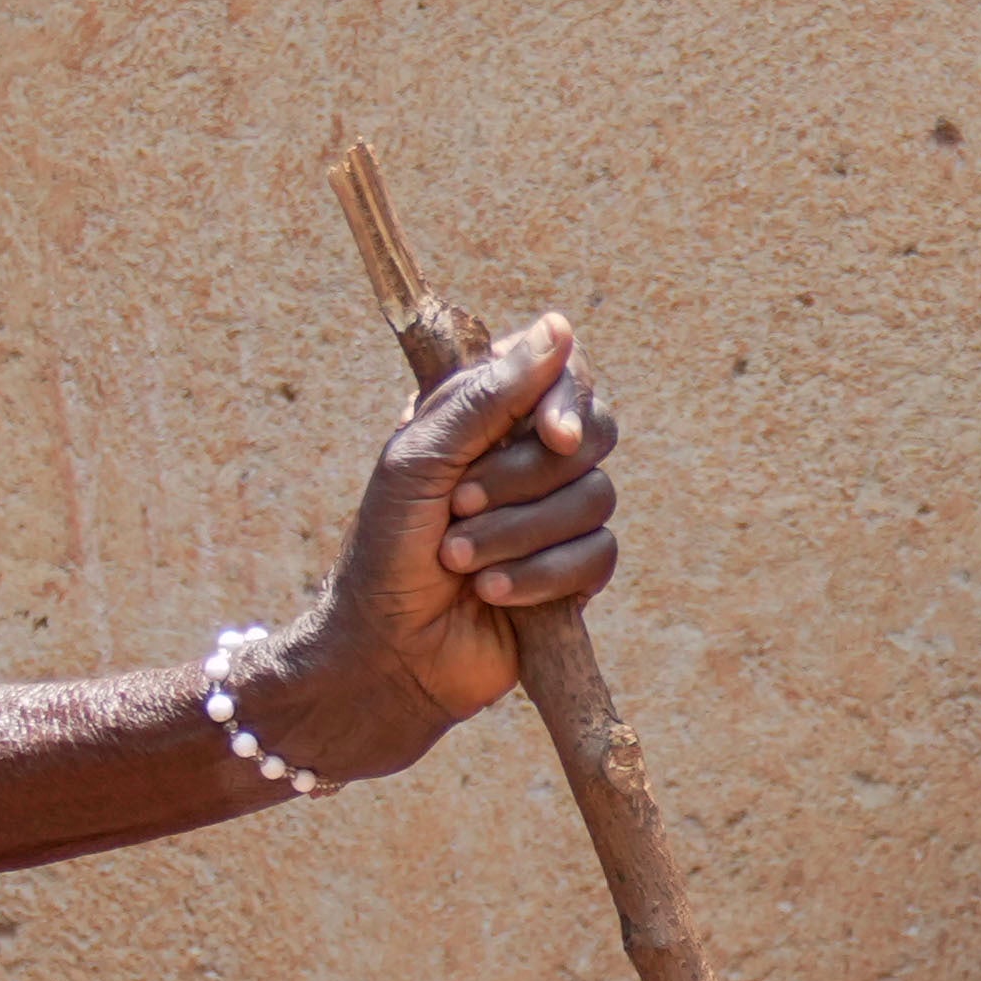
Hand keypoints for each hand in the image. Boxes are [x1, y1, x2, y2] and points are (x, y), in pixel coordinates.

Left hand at [329, 315, 622, 732]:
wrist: (382, 653)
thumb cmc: (384, 548)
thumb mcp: (421, 459)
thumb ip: (489, 395)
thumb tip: (559, 327)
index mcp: (488, 416)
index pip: (562, 372)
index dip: (567, 397)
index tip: (552, 435)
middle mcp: (528, 459)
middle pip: (593, 434)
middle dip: (527, 476)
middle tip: (461, 503)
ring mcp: (554, 517)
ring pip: (595, 499)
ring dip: (518, 533)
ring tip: (458, 559)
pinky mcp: (572, 575)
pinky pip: (598, 556)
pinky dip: (540, 575)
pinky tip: (492, 594)